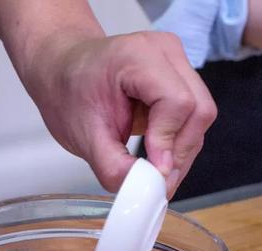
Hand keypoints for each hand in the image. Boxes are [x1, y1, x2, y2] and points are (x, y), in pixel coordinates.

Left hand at [20, 31, 217, 197]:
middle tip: (158, 183)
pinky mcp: (179, 76)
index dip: (168, 141)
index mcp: (137, 55)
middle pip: (198, 109)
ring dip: (181, 150)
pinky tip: (157, 157)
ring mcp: (176, 61)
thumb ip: (113, 166)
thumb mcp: (83, 136)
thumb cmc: (67, 93)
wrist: (62, 73)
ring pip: (200, 114)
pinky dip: (178, 141)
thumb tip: (145, 189)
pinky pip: (192, 114)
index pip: (176, 101)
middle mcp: (164, 51)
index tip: (154, 171)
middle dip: (179, 152)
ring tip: (154, 173)